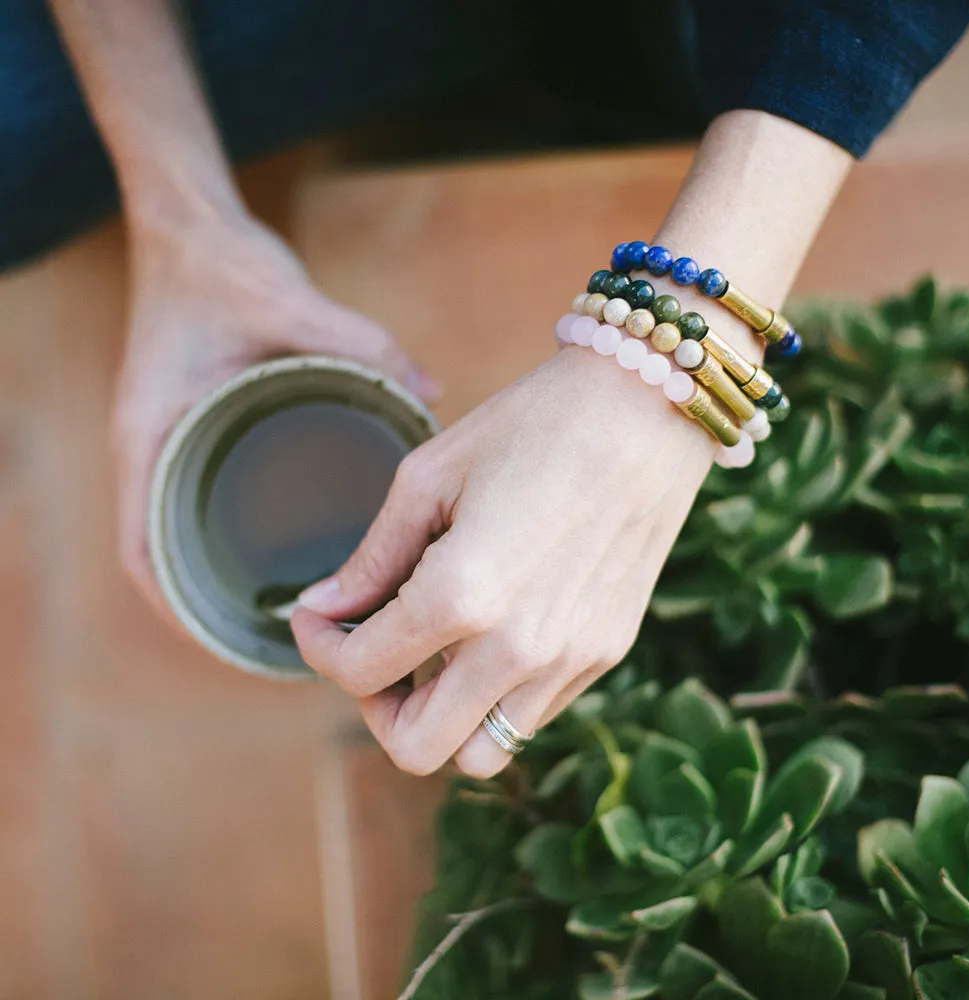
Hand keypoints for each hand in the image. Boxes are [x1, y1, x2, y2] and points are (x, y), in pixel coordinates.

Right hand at [113, 205, 437, 609]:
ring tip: (291, 610)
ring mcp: (170, 441)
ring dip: (218, 573)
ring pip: (181, 530)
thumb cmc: (219, 262)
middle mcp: (153, 448)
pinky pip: (197, 499)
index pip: (142, 548)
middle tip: (284, 639)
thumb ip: (360, 345)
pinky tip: (284, 545)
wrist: (186, 220)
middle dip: (210, 604)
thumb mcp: (287, 303)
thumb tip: (431, 395)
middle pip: (165, 553)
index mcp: (150, 434)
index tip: (232, 642)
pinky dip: (226, 533)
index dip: (179, 607)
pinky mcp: (194, 427)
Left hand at [291, 346, 716, 777]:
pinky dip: (494, 695)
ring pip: (479, 753)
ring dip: (439, 716)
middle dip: (374, 704)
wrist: (649, 409)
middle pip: (415, 747)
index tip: (318, 615)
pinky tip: (492, 633)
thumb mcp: (431, 474)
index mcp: (461, 595)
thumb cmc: (534, 423)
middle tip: (373, 649)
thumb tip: (326, 605)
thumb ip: (374, 556)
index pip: (359, 672)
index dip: (319, 646)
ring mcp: (569, 659)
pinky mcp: (606, 652)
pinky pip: (533, 714)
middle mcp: (517, 647)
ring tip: (435, 652)